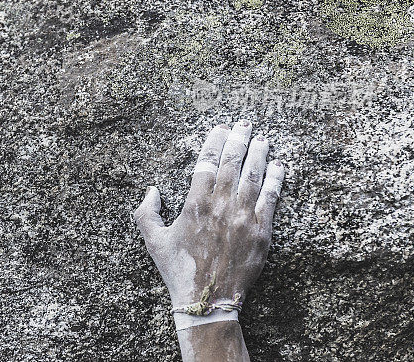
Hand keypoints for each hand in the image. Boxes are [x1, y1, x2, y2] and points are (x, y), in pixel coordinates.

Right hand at [134, 121, 284, 326]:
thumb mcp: (153, 240)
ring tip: (262, 139)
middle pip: (232, 162)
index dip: (214, 141)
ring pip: (254, 176)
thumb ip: (146, 212)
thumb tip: (152, 190)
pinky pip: (271, 199)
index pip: (206, 162)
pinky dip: (276, 180)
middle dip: (238, 139)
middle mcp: (221, 206)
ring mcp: (244, 218)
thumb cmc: (178, 270)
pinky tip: (279, 166)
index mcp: (195, 204)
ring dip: (259, 154)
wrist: (207, 300)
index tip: (219, 128)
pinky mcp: (262, 232)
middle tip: (244, 124)